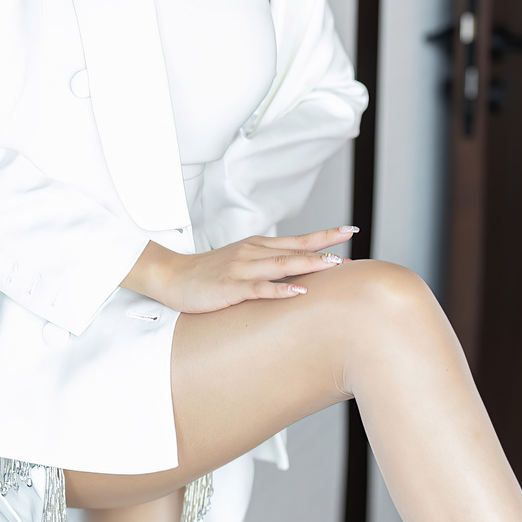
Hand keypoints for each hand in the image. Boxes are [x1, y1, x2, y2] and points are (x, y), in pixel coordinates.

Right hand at [121, 227, 357, 313]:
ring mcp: (242, 269)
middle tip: (349, 243)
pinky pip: (260, 288)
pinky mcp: (231, 287)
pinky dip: (281, 288)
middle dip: (324, 246)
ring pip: (282, 264)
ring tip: (333, 264)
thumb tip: (295, 274)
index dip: (323, 236)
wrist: (172, 276)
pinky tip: (299, 290)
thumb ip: (265, 266)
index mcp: (257, 247)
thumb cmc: (207, 274)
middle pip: (295, 248)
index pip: (297, 240)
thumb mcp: (240, 264)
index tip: (348, 231)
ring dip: (309, 263)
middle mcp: (252, 253)